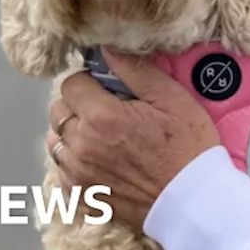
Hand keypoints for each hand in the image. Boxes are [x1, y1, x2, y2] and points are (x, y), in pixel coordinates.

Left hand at [46, 48, 220, 228]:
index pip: (71, 84)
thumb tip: (106, 48)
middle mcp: (82, 145)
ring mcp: (77, 174)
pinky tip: (101, 160)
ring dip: (74, 133)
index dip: (91, 81)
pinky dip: (75, 161)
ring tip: (105, 137)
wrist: (192, 201)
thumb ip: (135, 71)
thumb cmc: (188, 147)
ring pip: (57, 140)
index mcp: (101, 116)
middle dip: (79, 105)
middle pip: (59, 111)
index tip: (110, 89)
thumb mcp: (172, 99)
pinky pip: (62, 169)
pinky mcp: (80, 196)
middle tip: (110, 112)